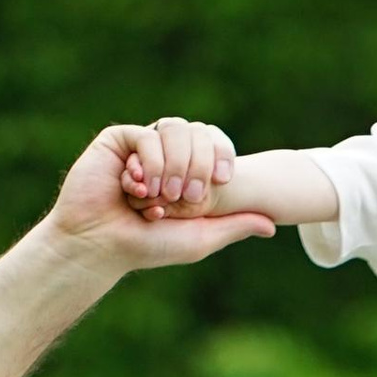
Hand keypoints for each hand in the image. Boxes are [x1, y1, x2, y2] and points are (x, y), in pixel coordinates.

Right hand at [45, 123, 275, 272]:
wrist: (102, 244)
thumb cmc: (149, 246)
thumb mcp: (200, 238)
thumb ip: (235, 226)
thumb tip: (273, 226)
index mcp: (188, 170)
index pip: (215, 142)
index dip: (223, 155)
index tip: (224, 181)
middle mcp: (167, 153)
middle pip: (198, 134)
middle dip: (197, 167)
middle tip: (184, 198)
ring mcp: (142, 144)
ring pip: (173, 130)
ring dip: (172, 167)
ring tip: (160, 198)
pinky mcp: (118, 141)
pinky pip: (145, 137)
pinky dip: (147, 166)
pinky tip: (136, 191)